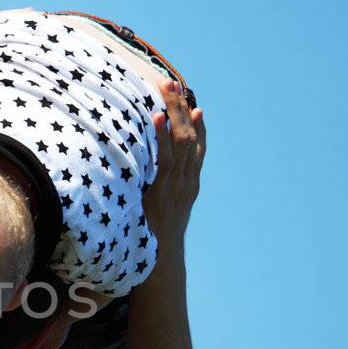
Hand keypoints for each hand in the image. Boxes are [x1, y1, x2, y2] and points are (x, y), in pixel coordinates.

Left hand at [144, 80, 205, 247]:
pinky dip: (162, 135)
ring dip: (174, 112)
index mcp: (191, 186)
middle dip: (182, 109)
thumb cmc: (156, 239)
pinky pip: (164, 158)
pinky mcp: (163, 190)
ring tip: (166, 88)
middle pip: (190, 137)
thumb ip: (161, 194)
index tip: (195, 105)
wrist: (160, 265)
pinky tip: (157, 116)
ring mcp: (177, 185)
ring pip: (180, 141)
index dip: (198, 126)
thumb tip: (148, 180)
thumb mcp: (164, 213)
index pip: (199, 149)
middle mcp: (188, 182)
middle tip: (173, 83)